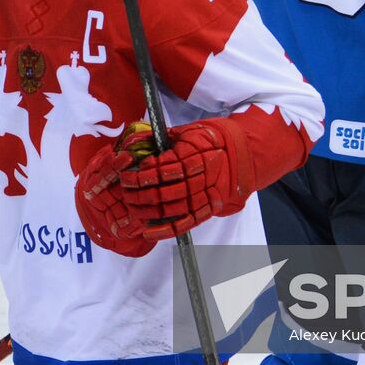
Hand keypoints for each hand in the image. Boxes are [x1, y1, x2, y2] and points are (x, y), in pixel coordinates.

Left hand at [76, 119, 248, 253]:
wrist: (238, 154)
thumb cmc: (207, 140)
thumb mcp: (186, 132)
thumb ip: (161, 140)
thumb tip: (132, 144)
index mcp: (197, 155)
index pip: (166, 169)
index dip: (145, 174)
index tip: (129, 174)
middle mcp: (203, 177)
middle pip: (166, 190)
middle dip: (141, 193)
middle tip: (125, 191)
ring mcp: (207, 195)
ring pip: (173, 208)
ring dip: (148, 210)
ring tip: (131, 207)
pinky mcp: (208, 210)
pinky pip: (185, 223)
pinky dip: (165, 230)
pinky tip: (148, 231)